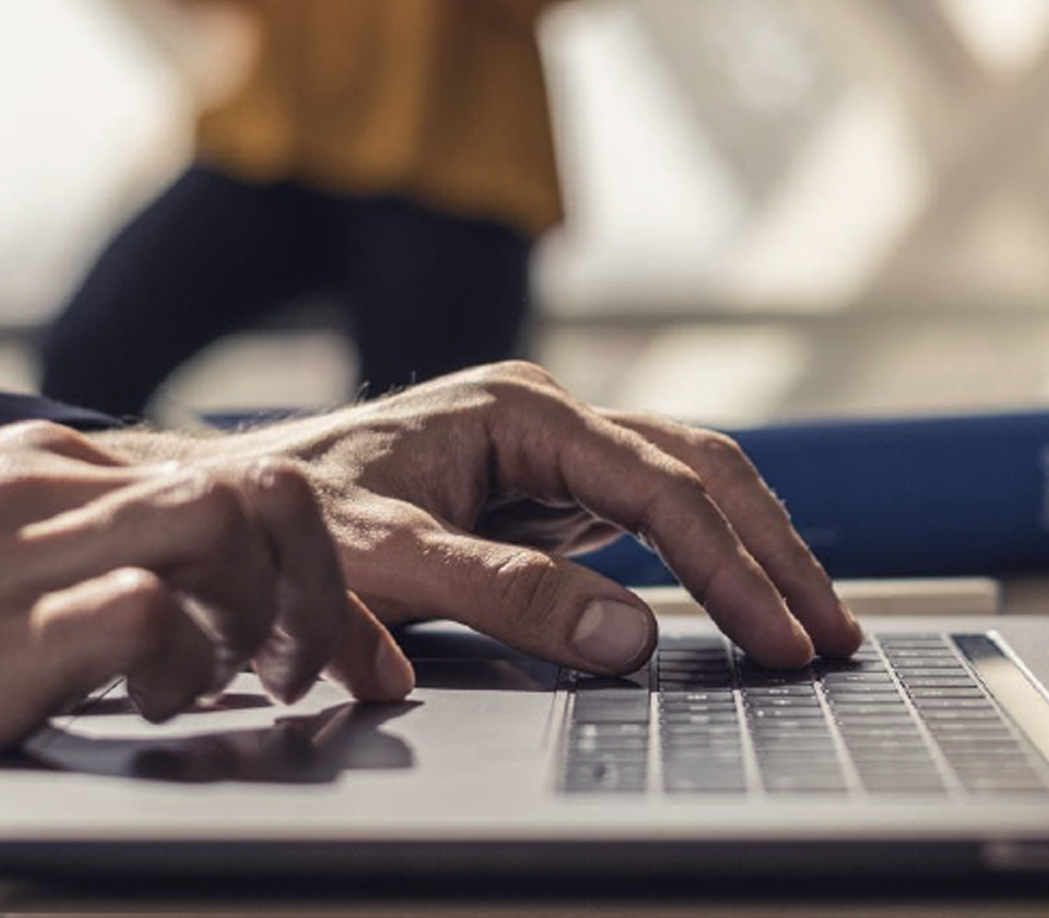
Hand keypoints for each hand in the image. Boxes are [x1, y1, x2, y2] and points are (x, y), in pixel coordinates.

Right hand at [0, 421, 407, 831]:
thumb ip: (40, 546)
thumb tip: (136, 583)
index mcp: (39, 467)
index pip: (221, 476)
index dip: (307, 556)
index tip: (343, 635)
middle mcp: (42, 490)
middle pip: (253, 488)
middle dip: (326, 579)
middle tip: (333, 668)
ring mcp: (15, 557)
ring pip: (220, 528)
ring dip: (275, 615)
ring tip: (263, 685)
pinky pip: (141, 615)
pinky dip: (187, 663)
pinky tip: (167, 710)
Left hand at [193, 362, 862, 676]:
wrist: (216, 509)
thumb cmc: (280, 521)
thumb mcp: (382, 558)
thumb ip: (502, 593)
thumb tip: (629, 637)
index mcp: (520, 409)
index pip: (659, 488)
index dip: (730, 568)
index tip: (781, 638)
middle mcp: (548, 417)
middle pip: (701, 468)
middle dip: (772, 552)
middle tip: (831, 636)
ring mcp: (551, 453)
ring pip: (687, 486)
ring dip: (752, 552)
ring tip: (810, 624)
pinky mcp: (544, 494)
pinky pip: (652, 518)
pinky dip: (706, 561)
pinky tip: (739, 605)